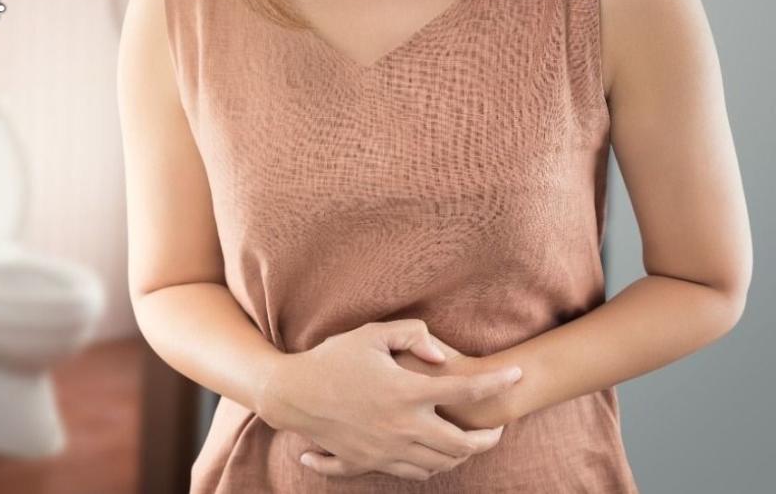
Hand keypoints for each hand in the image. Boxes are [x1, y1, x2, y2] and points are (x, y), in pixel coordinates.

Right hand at [257, 320, 522, 480]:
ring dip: (461, 456)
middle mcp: (401, 426)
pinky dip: (430, 468)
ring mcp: (386, 449)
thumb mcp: (370, 334)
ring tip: (470, 443)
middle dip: (488, 439)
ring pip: (439, 464)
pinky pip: (410, 474)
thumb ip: (412, 336)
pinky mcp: (369, 462)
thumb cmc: (331, 358)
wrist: (291, 394)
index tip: (517, 376)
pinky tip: (435, 457)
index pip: (465, 390)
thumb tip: (443, 357)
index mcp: (406, 391)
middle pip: (461, 444)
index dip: (497, 383)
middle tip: (498, 430)